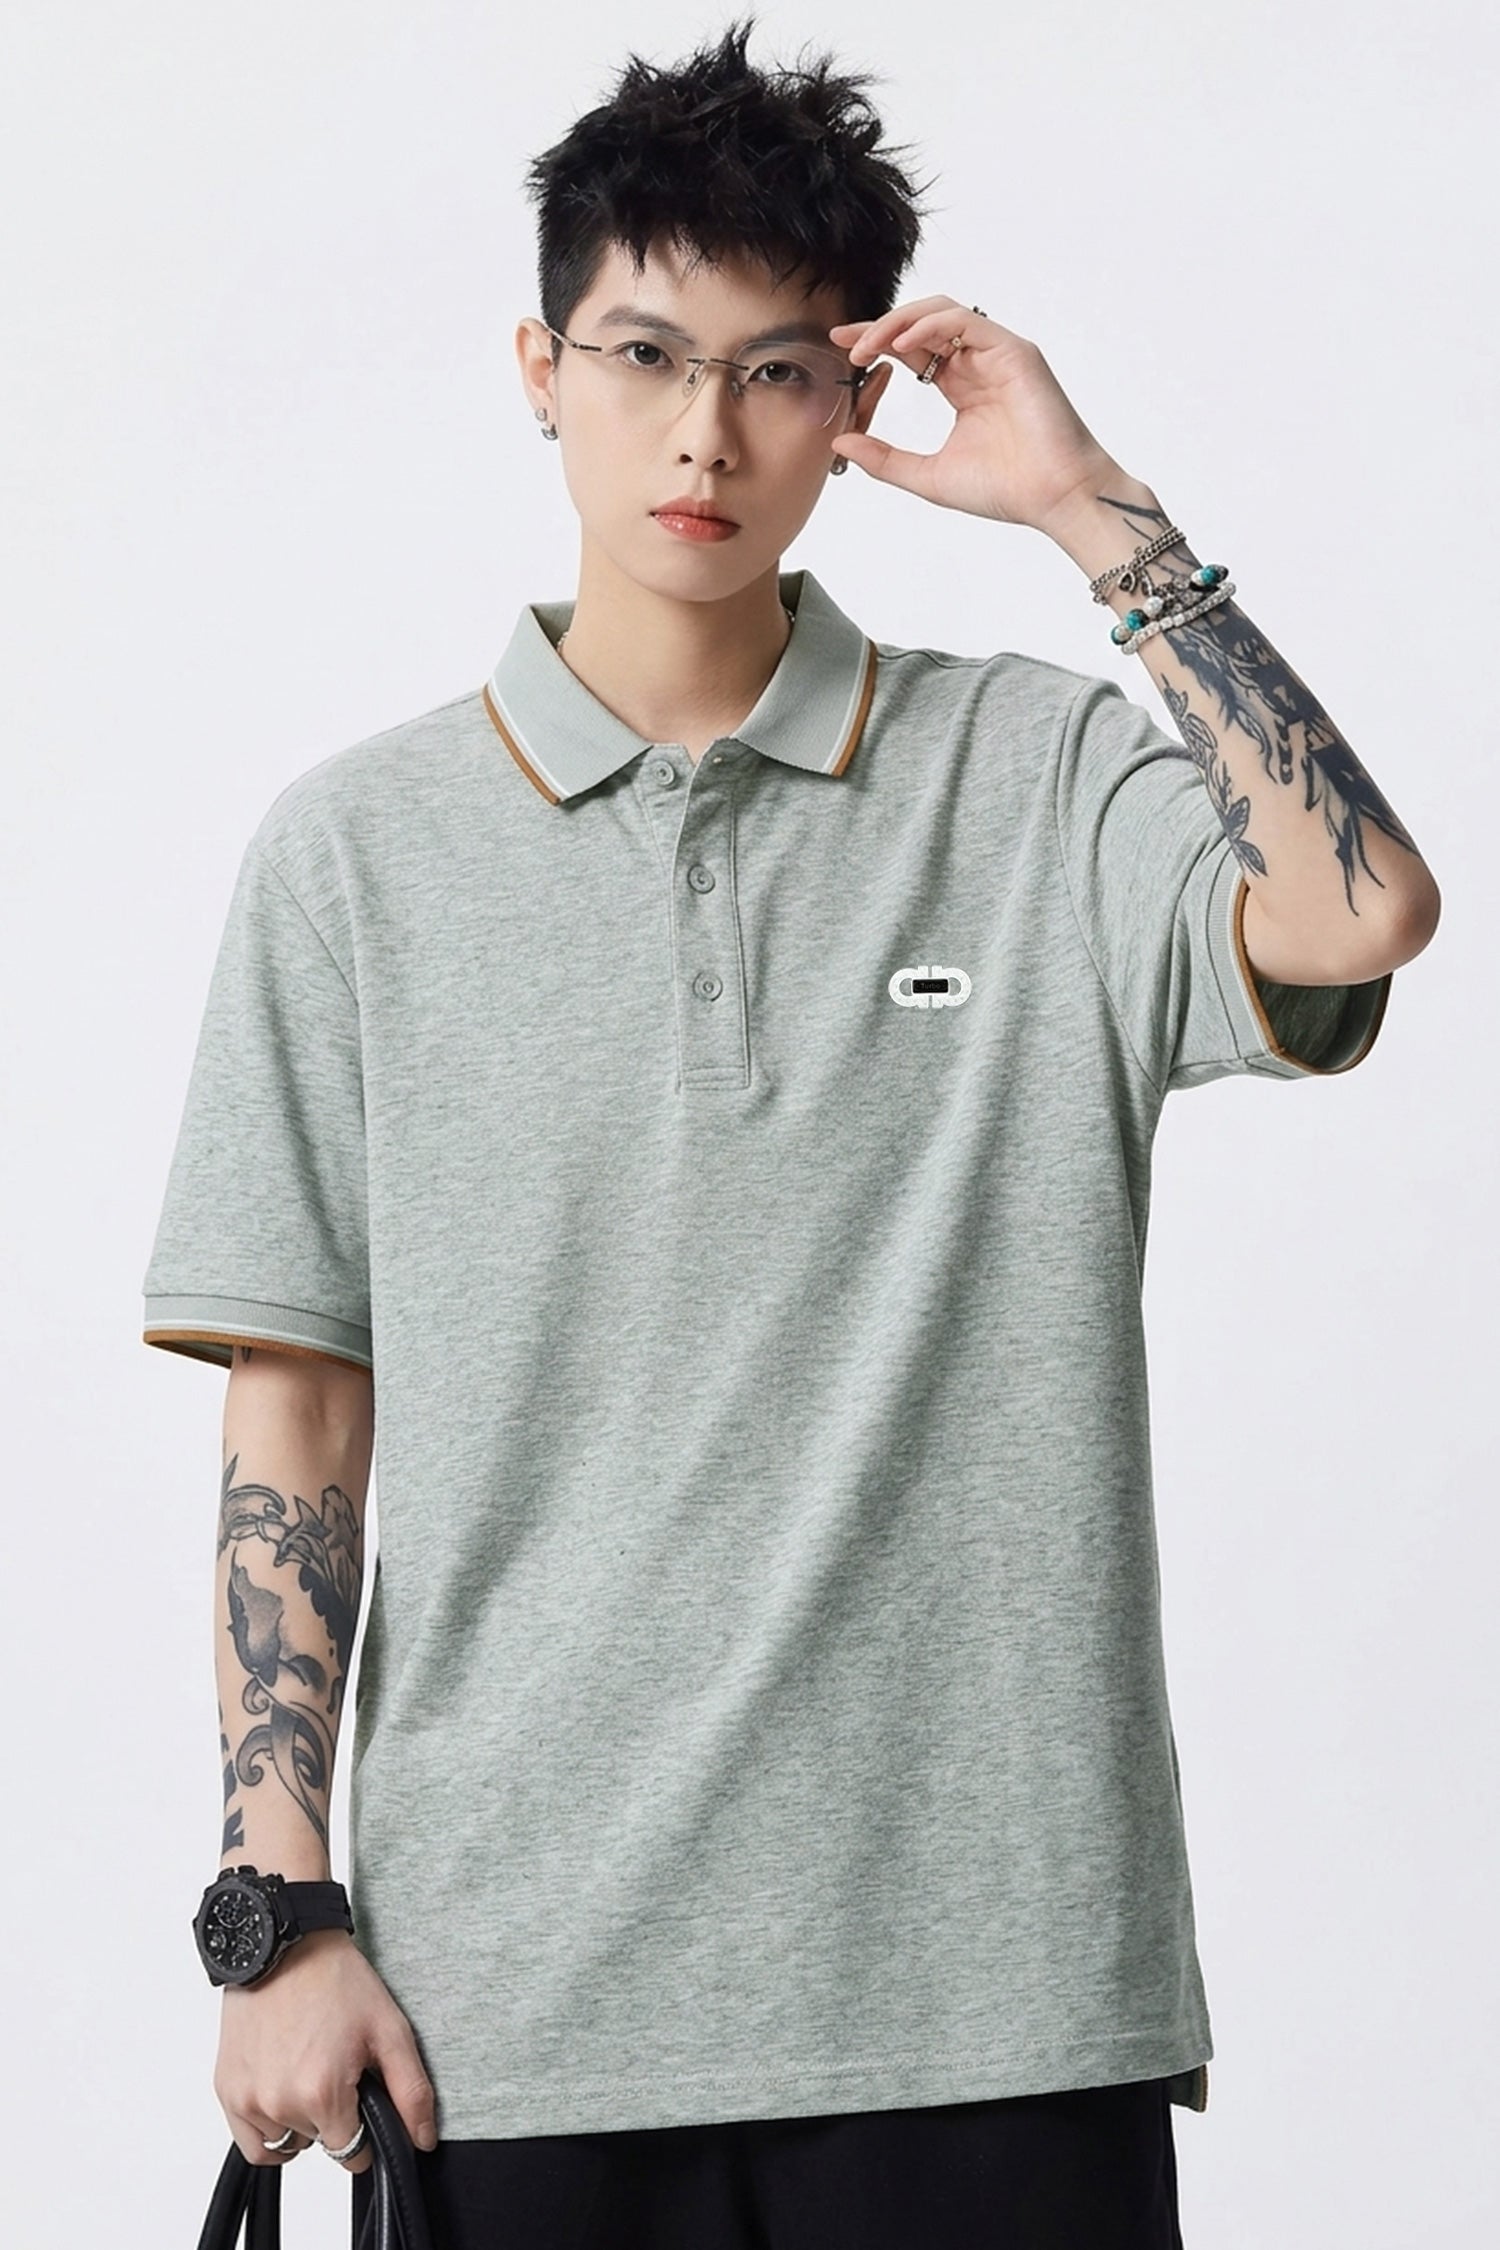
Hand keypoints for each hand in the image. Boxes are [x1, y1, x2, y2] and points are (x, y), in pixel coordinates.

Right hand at [213, 1927, 436, 2172]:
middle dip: (334, 2117)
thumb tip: (421, 2140)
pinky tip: (284, 2091)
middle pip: (320, 2144)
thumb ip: (411, 2091)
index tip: (363, 2101)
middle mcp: (280, 2103)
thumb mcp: (389, 2029)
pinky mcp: (227, 2091)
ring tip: (309, 2070)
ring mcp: (248, 2100)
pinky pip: (251, 2142)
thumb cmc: (335, 1979)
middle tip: (337, 2068)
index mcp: (322, 2093)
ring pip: (287, 2143)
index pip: (352, 2154)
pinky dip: (270, 2128)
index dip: (366, 2131)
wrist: (286, 1944)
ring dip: (301, 2122)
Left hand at [826, 298, 1121, 537]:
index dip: (877, 342)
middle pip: (922, 325)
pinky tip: (903, 344)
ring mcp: (998, 354)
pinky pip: (966, 322)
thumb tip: (840, 440)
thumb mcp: (928, 475)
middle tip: (846, 342)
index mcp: (961, 387)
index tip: (843, 346)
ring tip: (870, 345)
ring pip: (942, 314)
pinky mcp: (1015, 352)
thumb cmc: (1005, 490)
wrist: (1053, 498)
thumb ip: (885, 458)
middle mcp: (979, 364)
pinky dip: (931, 326)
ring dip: (900, 322)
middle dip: (881, 327)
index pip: (912, 350)